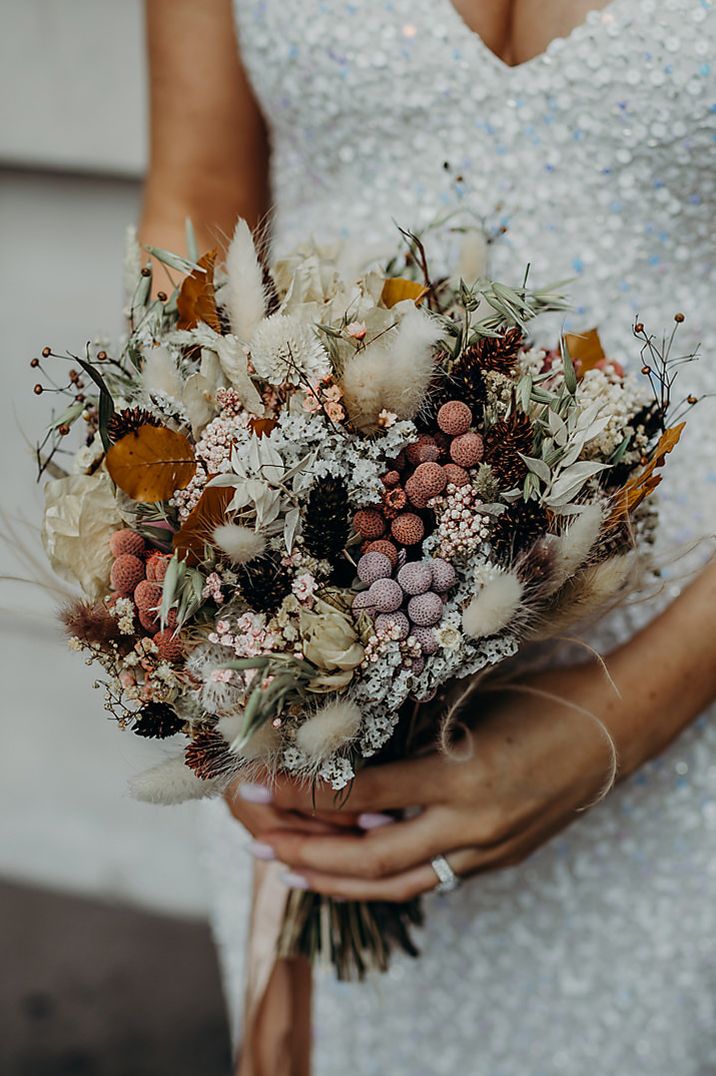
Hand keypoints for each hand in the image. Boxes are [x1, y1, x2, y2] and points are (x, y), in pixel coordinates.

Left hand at [229, 558, 715, 897]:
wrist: (612, 730)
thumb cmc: (538, 697)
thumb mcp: (469, 698)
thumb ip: (412, 728)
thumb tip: (344, 738)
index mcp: (462, 776)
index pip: (364, 797)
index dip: (304, 796)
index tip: (258, 785)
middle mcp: (472, 825)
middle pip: (373, 860)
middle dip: (308, 854)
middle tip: (258, 843)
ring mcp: (488, 850)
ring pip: (400, 884)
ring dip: (339, 881)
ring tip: (290, 871)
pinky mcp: (498, 859)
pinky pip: (431, 879)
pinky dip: (385, 878)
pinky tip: (352, 868)